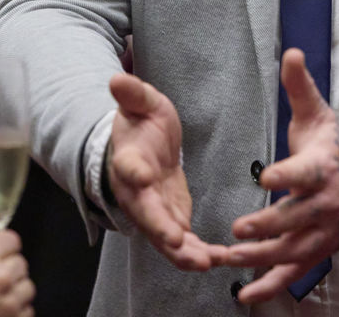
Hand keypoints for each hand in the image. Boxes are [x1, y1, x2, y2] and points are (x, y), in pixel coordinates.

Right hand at [106, 72, 225, 270]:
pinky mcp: (171, 222)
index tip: (143, 178)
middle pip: (146, 214)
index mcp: (129, 159)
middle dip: (161, 229)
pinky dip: (199, 254)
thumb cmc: (142, 124)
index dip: (134, 174)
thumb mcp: (142, 104)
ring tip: (209, 261)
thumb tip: (116, 78)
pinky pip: (183, 245)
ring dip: (184, 252)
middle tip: (178, 242)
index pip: (128, 167)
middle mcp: (137, 193)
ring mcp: (153, 212)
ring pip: (165, 238)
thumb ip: (133, 94)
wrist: (142, 149)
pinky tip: (222, 259)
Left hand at [226, 49, 338, 303]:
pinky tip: (244, 295)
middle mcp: (322, 204)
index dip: (285, 175)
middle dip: (266, 226)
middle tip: (237, 230)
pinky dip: (268, 286)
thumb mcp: (318, 114)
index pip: (302, 173)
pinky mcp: (315, 252)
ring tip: (228, 260)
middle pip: (293, 218)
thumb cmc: (331, 147)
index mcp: (320, 168)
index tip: (264, 177)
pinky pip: (291, 273)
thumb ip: (300, 87)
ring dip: (258, 259)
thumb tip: (291, 51)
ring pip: (288, 250)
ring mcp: (319, 233)